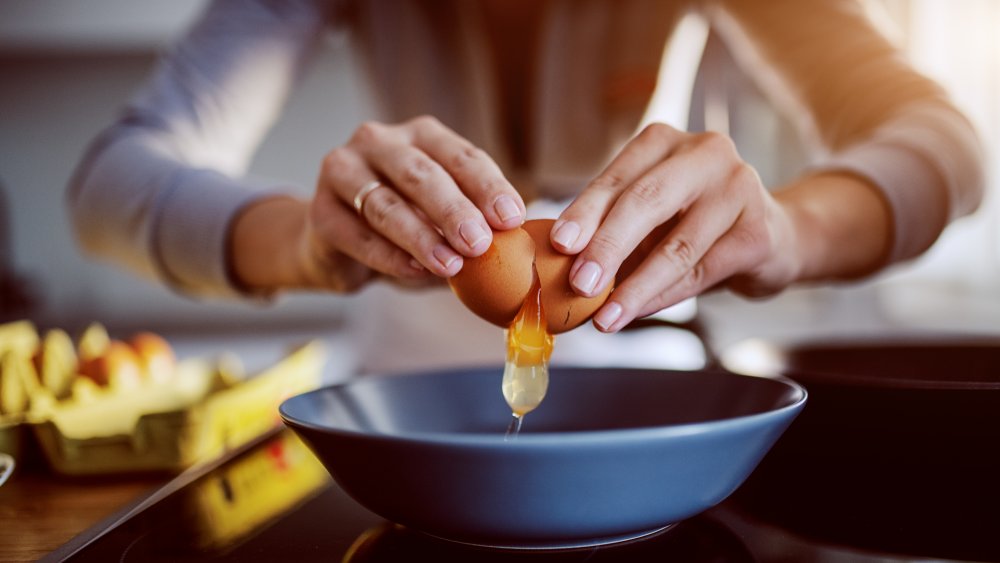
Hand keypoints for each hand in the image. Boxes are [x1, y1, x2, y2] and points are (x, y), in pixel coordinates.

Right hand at [230, 116, 526, 293]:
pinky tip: (414, 272)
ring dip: (421, 237)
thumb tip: (517, 244)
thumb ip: (474, 224)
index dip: (489, 187)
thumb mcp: (444, 218)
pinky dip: (388, 256)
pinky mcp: (319, 209)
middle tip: (480, 243)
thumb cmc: (405, 225)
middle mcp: (379, 142)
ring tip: (450, 266)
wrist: (337, 244)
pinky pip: (357, 235)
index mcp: (421, 136)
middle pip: (421, 175)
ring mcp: (343, 170)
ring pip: (385, 205)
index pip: (461, 156)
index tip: (512, 219)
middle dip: (454, 210)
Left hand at [549, 123, 802, 332]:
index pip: (617, 178)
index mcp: (664, 141)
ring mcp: (739, 188)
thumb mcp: (648, 212)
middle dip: (608, 247)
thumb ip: (610, 226)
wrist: (769, 235)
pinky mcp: (758, 232)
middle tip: (579, 285)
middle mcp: (705, 154)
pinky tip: (637, 312)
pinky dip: (663, 297)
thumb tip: (558, 262)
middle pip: (647, 202)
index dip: (585, 212)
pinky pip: (701, 272)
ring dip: (635, 287)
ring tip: (605, 318)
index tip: (558, 244)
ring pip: (676, 246)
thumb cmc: (689, 221)